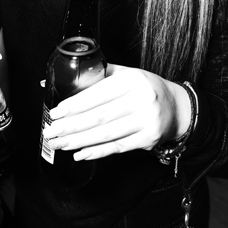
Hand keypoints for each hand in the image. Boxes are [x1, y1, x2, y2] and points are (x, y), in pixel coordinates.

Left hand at [45, 63, 191, 160]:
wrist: (177, 108)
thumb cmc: (145, 88)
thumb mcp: (126, 74)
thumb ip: (97, 75)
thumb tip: (61, 79)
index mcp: (132, 80)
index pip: (97, 94)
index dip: (74, 105)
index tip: (56, 113)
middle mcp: (142, 100)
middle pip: (99, 117)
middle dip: (70, 126)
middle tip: (50, 131)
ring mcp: (146, 121)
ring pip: (105, 134)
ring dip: (78, 141)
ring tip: (59, 143)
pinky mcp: (148, 140)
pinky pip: (117, 147)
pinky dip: (96, 152)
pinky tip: (80, 153)